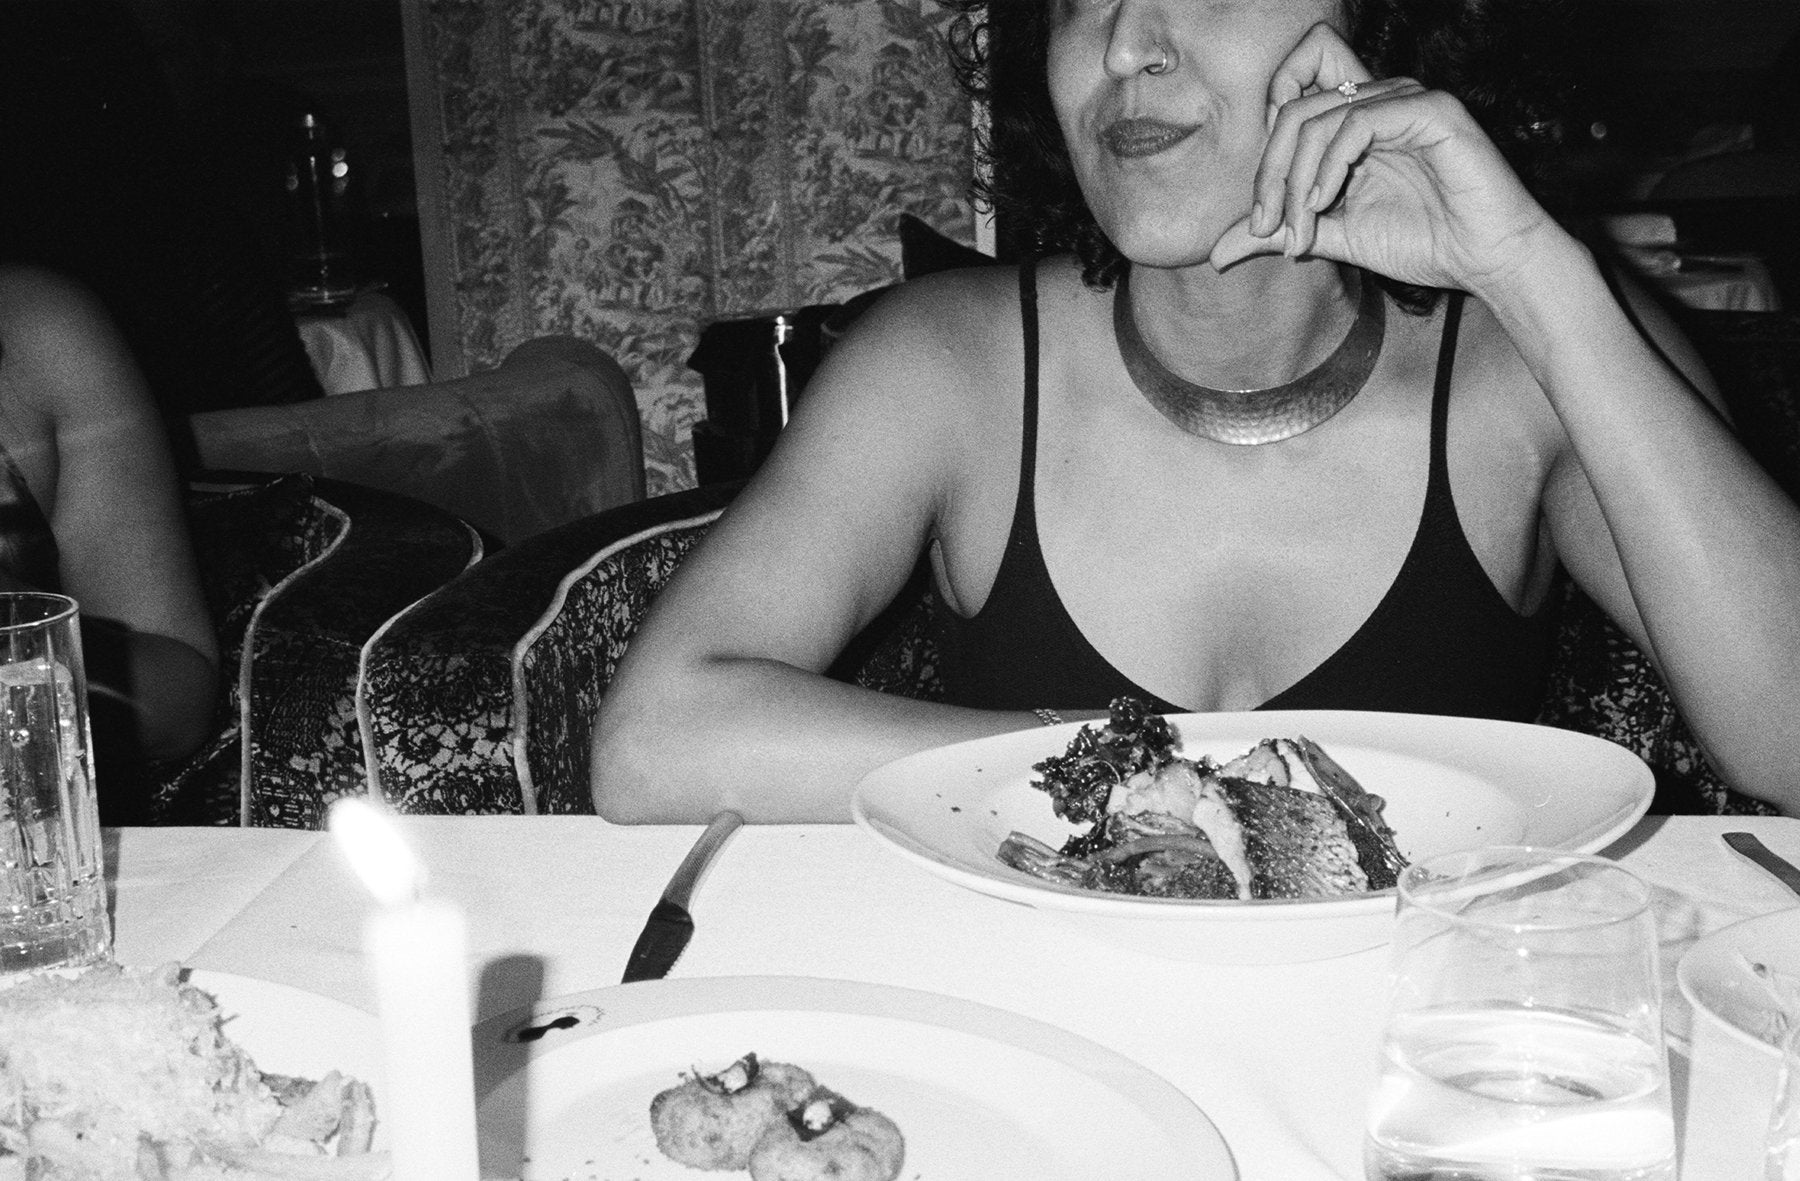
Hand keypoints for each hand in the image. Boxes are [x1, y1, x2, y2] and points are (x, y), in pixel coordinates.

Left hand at [1209, 23, 1560, 296]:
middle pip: (1292, 108)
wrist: (1485, 260)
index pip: (1291, 89)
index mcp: (1355, 119)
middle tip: (1268, 229)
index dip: (1264, 143)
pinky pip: (1358, 122)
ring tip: (1300, 231)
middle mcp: (1378, 98)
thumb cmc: (1421, 243)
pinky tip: (1326, 205)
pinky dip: (1330, 166)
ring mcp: (1405, 98)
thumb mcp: (1330, 238)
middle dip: (1269, 175)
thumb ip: (1277, 233)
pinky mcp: (1430, 109)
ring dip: (1296, 181)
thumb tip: (1214, 253)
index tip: (1262, 214)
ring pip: (1318, 117)